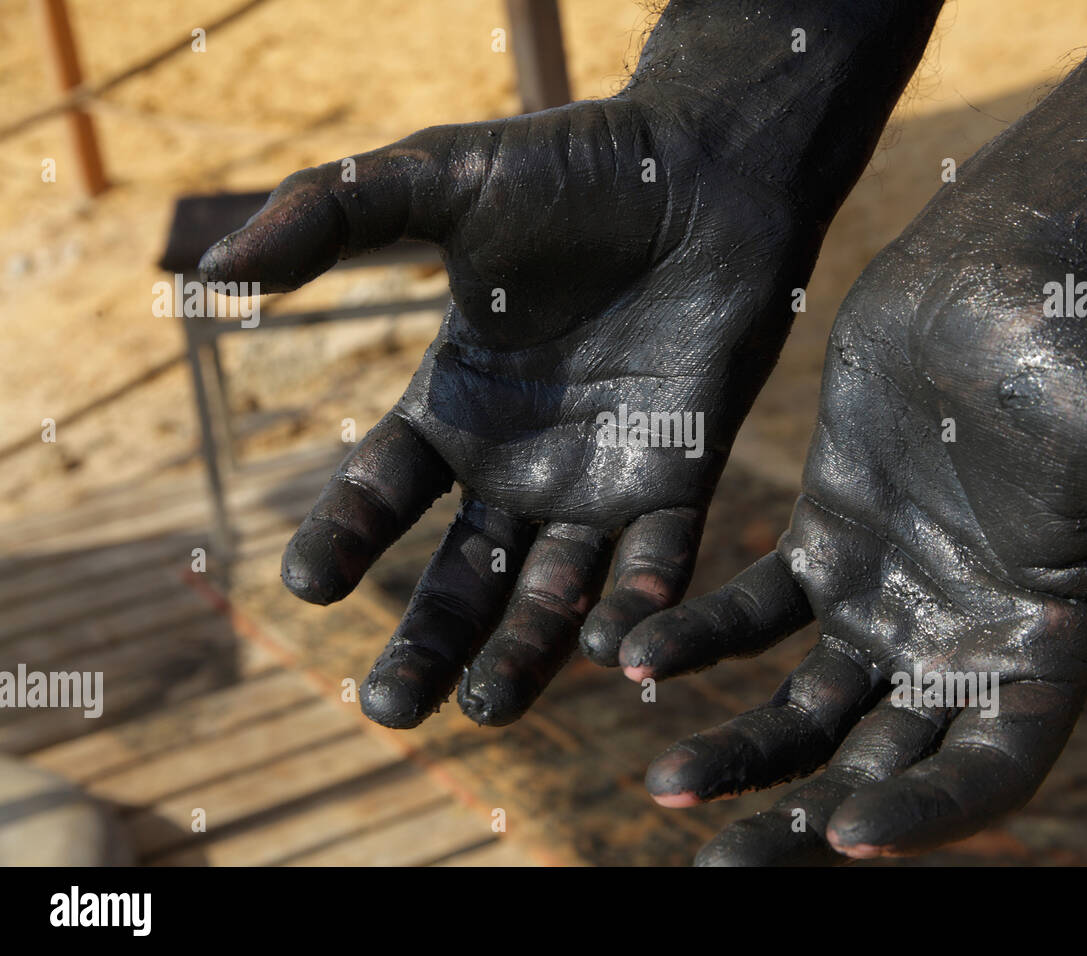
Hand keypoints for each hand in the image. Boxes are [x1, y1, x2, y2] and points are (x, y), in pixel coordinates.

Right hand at [199, 92, 824, 727]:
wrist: (707, 172)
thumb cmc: (575, 170)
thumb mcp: (439, 180)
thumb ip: (330, 215)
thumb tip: (211, 272)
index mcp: (455, 405)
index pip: (381, 491)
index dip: (344, 537)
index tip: (308, 586)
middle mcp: (520, 461)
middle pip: (461, 574)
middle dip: (426, 641)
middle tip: (389, 710)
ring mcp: (600, 479)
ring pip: (553, 592)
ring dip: (523, 655)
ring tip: (486, 711)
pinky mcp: (680, 480)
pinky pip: (655, 562)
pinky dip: (638, 608)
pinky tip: (612, 650)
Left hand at [622, 244, 1086, 863]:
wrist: (993, 274)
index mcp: (1042, 653)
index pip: (985, 770)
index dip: (927, 814)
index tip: (846, 837)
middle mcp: (957, 646)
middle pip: (878, 767)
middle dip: (800, 822)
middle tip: (718, 868)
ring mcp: (883, 602)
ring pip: (803, 708)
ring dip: (735, 751)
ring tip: (663, 785)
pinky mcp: (821, 548)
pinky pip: (751, 615)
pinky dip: (699, 640)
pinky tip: (637, 656)